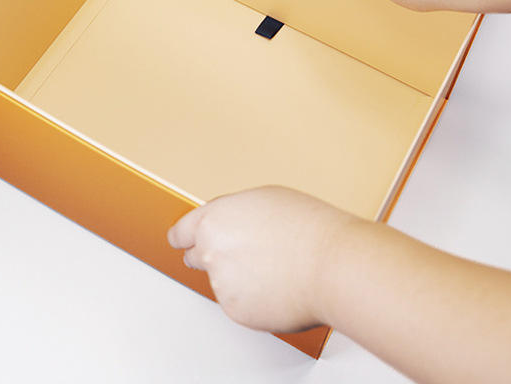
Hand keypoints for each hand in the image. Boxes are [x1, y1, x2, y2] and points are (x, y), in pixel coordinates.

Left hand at [166, 186, 359, 332]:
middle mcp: (210, 251)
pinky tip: (278, 286)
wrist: (330, 264)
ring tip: (276, 267)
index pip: (181, 232)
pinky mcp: (236, 310)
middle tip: (242, 255)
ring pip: (224, 281)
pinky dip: (254, 299)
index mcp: (213, 219)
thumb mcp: (263, 200)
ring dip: (240, 278)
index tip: (184, 242)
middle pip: (195, 257)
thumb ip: (234, 214)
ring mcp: (221, 283)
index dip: (184, 237)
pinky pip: (241, 303)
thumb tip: (230, 224)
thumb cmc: (306, 227)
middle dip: (213, 257)